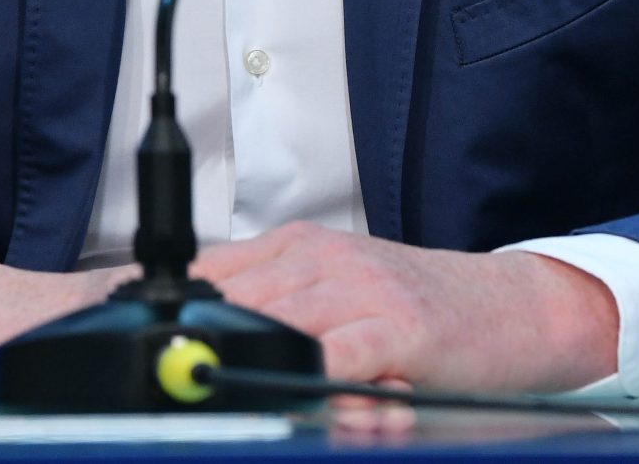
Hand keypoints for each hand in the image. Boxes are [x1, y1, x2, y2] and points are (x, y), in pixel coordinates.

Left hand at [192, 222, 616, 392]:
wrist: (514, 306)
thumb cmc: (426, 307)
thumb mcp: (342, 290)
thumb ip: (281, 303)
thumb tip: (209, 333)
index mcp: (301, 247)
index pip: (213, 269)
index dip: (167, 304)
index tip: (125, 335)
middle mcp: (323, 259)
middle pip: (234, 296)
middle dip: (191, 338)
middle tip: (152, 373)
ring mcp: (362, 289)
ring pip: (278, 322)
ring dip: (240, 357)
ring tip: (202, 389)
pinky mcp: (399, 327)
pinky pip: (339, 354)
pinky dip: (308, 376)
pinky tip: (286, 393)